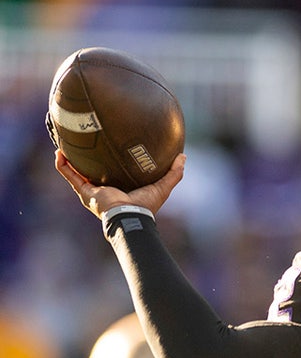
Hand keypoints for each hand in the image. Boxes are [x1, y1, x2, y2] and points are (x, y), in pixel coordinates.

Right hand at [55, 149, 184, 218]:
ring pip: (77, 172)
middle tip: (84, 142)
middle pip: (92, 171)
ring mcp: (92, 191)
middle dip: (87, 159)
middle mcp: (104, 190)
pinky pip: (70, 176)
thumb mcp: (163, 186)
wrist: (130, 216)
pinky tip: (59, 153)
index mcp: (121, 188)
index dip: (110, 162)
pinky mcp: (84, 192)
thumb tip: (183, 156)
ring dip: (70, 159)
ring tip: (66, 144)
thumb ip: (174, 173)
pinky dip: (63, 166)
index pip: (113, 173)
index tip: (108, 146)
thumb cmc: (146, 205)